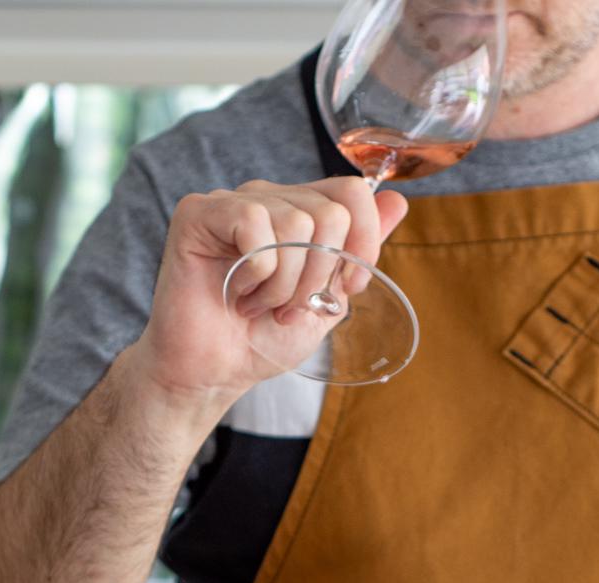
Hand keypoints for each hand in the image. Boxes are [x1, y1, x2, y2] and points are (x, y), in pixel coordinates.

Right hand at [132, 177, 407, 412]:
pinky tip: (237, 293)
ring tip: (260, 306)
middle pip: (330, 213)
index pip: (352, 192)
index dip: (363, 242)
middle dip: (319, 278)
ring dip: (284, 285)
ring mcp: (233, 202)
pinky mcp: (199, 213)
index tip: (348, 288)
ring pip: (296, 224)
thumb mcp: (327, 300)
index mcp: (300, 213)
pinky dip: (255, 275)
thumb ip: (357, 252)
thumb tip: (398, 201)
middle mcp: (268, 198)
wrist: (214, 373)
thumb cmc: (263, 339)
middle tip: (288, 308)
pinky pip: (253, 226)